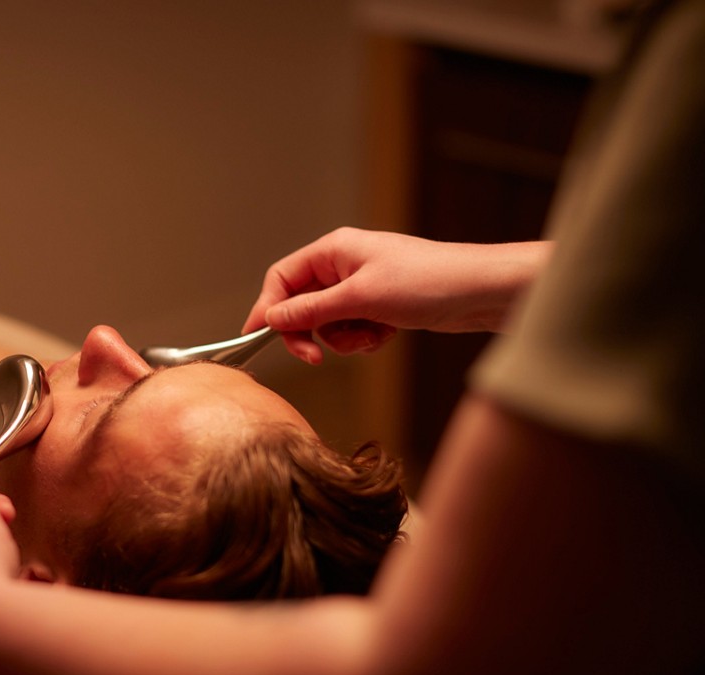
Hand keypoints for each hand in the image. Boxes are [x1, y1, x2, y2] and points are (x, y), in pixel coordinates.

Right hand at [243, 228, 548, 363]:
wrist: (480, 291)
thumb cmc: (427, 281)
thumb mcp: (360, 298)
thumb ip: (311, 310)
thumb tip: (273, 317)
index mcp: (334, 251)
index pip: (282, 278)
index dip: (268, 308)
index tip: (259, 337)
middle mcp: (343, 266)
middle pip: (301, 305)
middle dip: (310, 333)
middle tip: (315, 357)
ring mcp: (361, 287)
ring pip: (326, 324)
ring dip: (343, 339)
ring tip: (373, 335)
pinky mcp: (378, 306)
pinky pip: (351, 330)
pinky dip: (363, 339)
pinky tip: (387, 334)